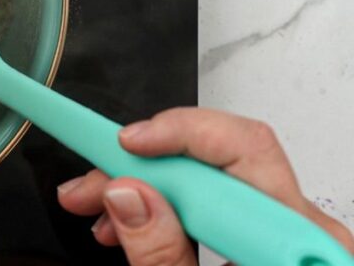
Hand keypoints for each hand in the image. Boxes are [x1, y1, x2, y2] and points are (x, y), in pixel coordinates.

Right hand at [57, 108, 353, 264]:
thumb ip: (160, 256)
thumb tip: (128, 193)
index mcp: (299, 248)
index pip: (240, 152)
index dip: (175, 138)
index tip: (118, 145)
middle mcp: (306, 236)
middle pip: (223, 163)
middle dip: (144, 167)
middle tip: (86, 187)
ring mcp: (292, 244)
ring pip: (215, 185)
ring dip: (150, 190)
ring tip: (98, 215)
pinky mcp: (272, 253)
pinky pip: (219, 211)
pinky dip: (171, 213)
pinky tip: (134, 229)